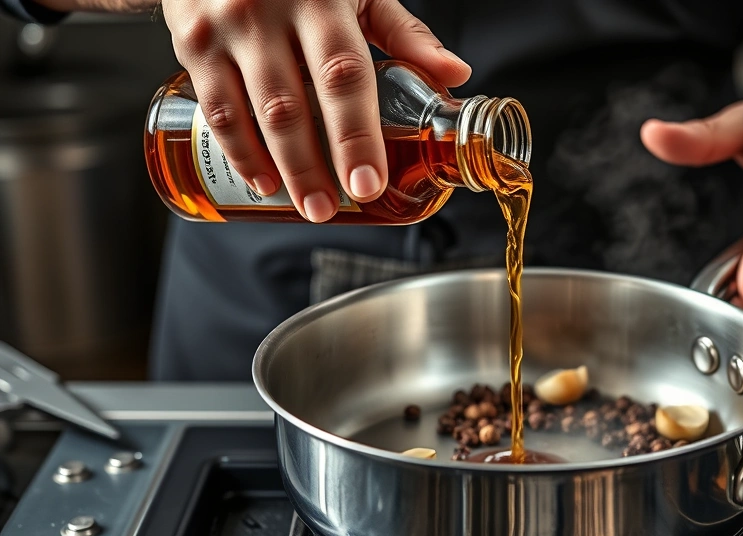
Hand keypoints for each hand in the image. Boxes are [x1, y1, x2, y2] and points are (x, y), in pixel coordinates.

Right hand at [162, 0, 471, 221]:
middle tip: (329, 209)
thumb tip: (455, 76)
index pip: (342, 77)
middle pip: (291, 106)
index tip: (369, 182)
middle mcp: (266, 12)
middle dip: (312, 167)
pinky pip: (214, 107)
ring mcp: (223, 27)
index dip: (355, 135)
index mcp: (320, 1)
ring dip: (276, 168)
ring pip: (247, 113)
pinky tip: (260, 180)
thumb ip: (404, 33)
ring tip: (304, 205)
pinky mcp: (189, 40)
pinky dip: (237, 150)